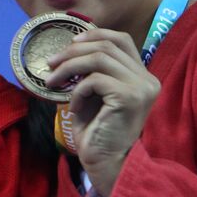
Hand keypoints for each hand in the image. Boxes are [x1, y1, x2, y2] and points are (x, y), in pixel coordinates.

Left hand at [46, 27, 159, 195]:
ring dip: (69, 67)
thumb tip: (67, 50)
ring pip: (99, 58)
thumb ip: (90, 72)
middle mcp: (147, 79)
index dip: (95, 35)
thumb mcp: (93, 95)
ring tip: (52, 81)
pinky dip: (77, 90)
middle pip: (106, 46)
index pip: (122, 40)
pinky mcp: (129, 97)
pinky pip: (94, 80)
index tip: (71, 42)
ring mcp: (142, 87)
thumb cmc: (97, 130)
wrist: (105, 161)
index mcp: (141, 76)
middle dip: (72, 51)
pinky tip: (74, 106)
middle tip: (50, 63)